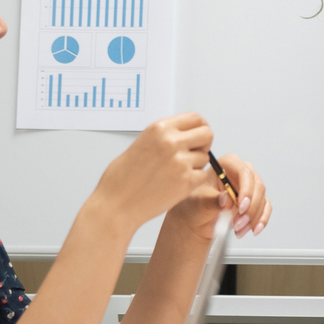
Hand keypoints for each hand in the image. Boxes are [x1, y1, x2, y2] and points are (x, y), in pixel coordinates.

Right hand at [91, 113, 214, 230]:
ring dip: (196, 165)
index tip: (197, 138)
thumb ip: (164, 137)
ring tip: (175, 174)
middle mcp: (171, 141)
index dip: (200, 128)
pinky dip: (193, 181)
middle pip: (207, 134)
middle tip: (192, 155)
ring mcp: (180, 162)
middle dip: (203, 145)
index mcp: (159, 129)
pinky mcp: (186, 182)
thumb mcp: (141, 144)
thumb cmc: (122, 179)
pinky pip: (202, 176)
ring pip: (205, 157)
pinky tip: (176, 185)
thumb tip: (185, 135)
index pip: (195, 118)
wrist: (116, 205)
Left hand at [167, 151, 273, 237]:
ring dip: (253, 216)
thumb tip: (226, 199)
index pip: (244, 171)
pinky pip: (265, 208)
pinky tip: (254, 229)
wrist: (198, 221)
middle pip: (257, 185)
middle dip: (250, 207)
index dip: (246, 188)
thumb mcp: (199, 203)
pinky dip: (261, 220)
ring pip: (262, 198)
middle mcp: (240, 174)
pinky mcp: (254, 201)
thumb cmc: (195, 206)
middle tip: (240, 221)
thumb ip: (212, 201)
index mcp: (226, 165)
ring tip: (239, 229)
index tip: (241, 206)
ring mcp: (249, 187)